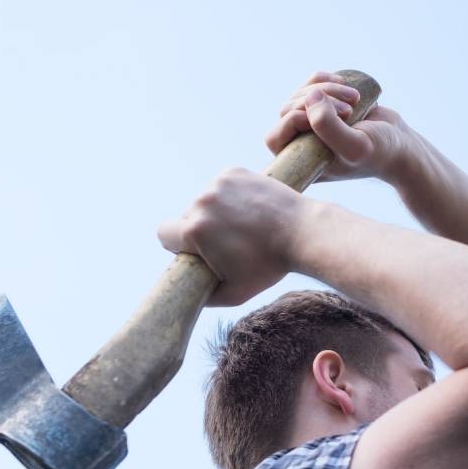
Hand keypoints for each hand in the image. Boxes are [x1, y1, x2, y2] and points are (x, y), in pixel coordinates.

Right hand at [157, 168, 306, 306]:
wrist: (302, 232)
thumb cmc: (268, 266)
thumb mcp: (233, 293)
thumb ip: (203, 296)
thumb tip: (188, 294)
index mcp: (194, 230)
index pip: (165, 233)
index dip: (177, 245)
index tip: (195, 250)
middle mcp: (202, 202)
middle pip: (186, 217)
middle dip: (201, 229)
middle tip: (228, 242)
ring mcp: (218, 183)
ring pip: (204, 201)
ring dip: (216, 212)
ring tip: (243, 226)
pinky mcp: (233, 171)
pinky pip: (221, 186)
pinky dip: (230, 196)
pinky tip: (249, 209)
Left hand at [265, 71, 413, 183]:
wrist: (401, 145)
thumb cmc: (379, 152)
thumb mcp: (355, 146)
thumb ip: (328, 127)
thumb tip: (309, 97)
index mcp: (303, 162)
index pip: (274, 138)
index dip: (295, 119)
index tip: (328, 118)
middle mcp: (302, 144)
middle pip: (286, 111)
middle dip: (316, 101)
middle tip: (348, 109)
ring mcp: (311, 124)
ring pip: (299, 95)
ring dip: (326, 88)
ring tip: (354, 99)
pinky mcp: (323, 107)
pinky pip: (311, 84)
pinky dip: (327, 79)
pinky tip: (347, 88)